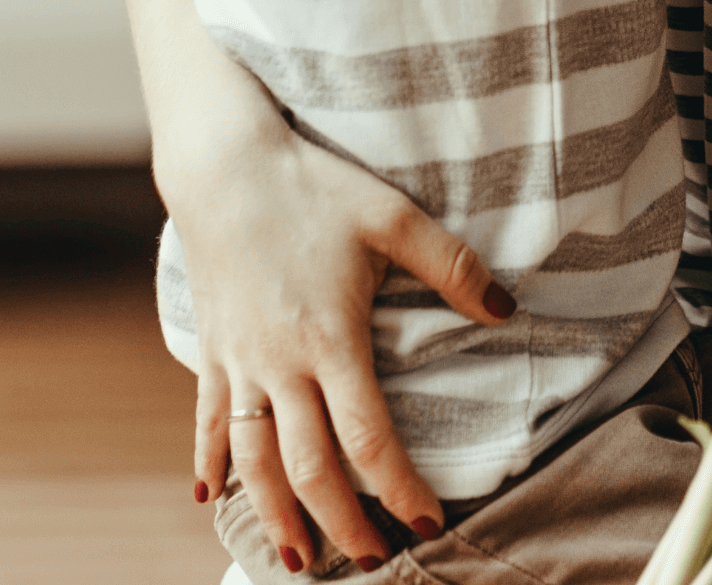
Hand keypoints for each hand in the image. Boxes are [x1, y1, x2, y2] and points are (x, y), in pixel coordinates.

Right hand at [176, 126, 513, 572]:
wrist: (224, 167)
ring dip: (274, 514)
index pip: (368, 437)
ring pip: (254, 460)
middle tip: (371, 560)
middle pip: (309, 467)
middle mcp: (280, 365)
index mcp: (330, 340)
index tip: (427, 523)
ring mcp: (239, 362)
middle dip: (342, 522)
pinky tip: (206, 496)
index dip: (398, 487)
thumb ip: (450, 264)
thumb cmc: (313, 186)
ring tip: (297, 558)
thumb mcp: (392, 215)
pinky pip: (206, 421)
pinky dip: (209, 462)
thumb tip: (505, 308)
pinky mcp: (211, 349)